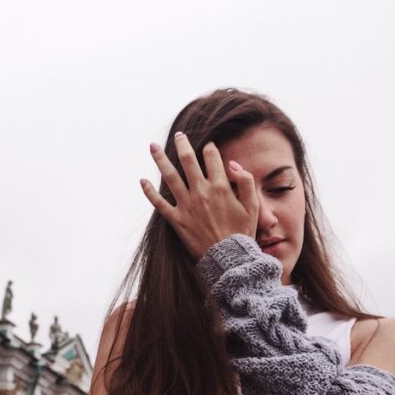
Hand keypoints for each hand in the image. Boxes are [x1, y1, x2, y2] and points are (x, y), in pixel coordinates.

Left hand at [140, 131, 259, 261]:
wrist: (228, 259)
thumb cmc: (242, 233)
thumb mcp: (253, 206)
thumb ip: (246, 181)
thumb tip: (232, 163)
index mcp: (220, 186)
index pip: (212, 157)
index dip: (210, 148)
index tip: (208, 146)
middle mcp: (201, 192)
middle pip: (188, 160)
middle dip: (183, 144)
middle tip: (179, 135)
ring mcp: (186, 205)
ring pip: (170, 176)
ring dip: (160, 159)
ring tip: (152, 146)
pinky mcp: (176, 220)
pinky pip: (159, 203)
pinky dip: (149, 192)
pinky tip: (142, 180)